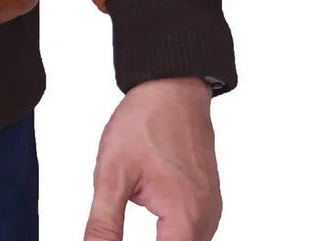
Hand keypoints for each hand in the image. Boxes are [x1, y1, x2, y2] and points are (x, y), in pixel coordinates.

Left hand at [84, 77, 220, 240]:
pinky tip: (149, 207)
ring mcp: (210, 211)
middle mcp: (206, 220)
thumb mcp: (112, 174)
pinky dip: (170, 230)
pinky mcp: (208, 201)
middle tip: (113, 230)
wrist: (172, 89)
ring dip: (160, 238)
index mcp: (186, 218)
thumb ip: (104, 223)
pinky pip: (191, 230)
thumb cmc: (145, 122)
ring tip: (130, 210)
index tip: (112, 239)